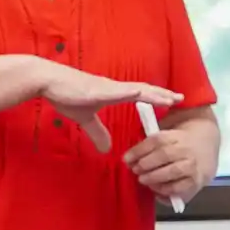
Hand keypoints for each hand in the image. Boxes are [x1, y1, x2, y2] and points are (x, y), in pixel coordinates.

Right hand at [40, 62, 181, 153]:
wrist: (48, 81)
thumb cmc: (66, 94)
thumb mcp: (84, 118)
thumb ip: (97, 131)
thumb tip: (107, 148)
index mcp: (113, 92)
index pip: (140, 94)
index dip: (157, 97)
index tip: (172, 101)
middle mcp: (115, 87)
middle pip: (144, 90)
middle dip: (163, 94)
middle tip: (181, 98)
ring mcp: (107, 87)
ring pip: (136, 89)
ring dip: (154, 93)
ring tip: (170, 97)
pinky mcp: (97, 89)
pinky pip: (118, 91)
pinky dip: (131, 92)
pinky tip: (141, 92)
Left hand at [123, 129, 205, 201]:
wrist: (208, 143)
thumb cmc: (181, 139)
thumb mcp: (169, 131)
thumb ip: (152, 141)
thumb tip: (130, 155)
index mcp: (177, 135)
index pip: (156, 140)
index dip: (139, 150)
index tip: (126, 158)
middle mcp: (186, 149)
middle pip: (164, 155)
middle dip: (146, 164)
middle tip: (135, 170)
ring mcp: (193, 166)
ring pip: (172, 172)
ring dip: (154, 178)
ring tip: (143, 180)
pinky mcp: (196, 182)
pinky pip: (180, 189)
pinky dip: (166, 192)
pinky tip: (156, 191)